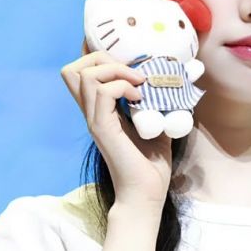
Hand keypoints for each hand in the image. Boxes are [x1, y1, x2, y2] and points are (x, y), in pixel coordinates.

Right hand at [60, 41, 172, 209]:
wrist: (147, 193)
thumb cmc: (151, 164)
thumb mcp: (156, 124)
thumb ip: (157, 102)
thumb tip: (177, 81)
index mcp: (99, 109)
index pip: (78, 72)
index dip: (97, 57)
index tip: (129, 64)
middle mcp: (91, 112)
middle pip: (73, 69)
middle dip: (103, 58)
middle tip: (133, 74)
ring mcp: (94, 120)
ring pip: (85, 75)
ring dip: (115, 71)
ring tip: (138, 85)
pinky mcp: (102, 129)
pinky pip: (103, 92)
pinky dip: (123, 86)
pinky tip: (139, 98)